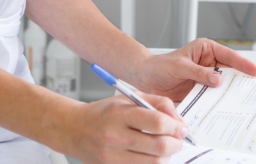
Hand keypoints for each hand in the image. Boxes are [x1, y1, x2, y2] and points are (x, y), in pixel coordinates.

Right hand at [67, 93, 186, 163]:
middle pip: (159, 146)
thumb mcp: (128, 98)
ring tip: (165, 147)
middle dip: (176, 143)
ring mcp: (112, 156)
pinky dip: (153, 163)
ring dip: (167, 155)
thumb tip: (178, 118)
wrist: (74, 130)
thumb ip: (156, 102)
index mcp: (119, 113)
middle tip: (178, 139)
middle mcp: (115, 136)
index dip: (175, 126)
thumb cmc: (103, 113)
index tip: (180, 127)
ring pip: (154, 162)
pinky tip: (152, 155)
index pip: (156, 122)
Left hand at [134, 38, 255, 101]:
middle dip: (242, 79)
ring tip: (245, 101)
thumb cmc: (160, 67)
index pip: (229, 56)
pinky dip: (220, 102)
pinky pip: (214, 96)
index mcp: (206, 50)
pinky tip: (226, 108)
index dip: (243, 64)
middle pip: (231, 71)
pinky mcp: (202, 91)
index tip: (255, 71)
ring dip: (232, 92)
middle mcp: (209, 63)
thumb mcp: (179, 67)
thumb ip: (198, 73)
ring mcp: (206, 78)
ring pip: (224, 85)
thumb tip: (217, 79)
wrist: (145, 80)